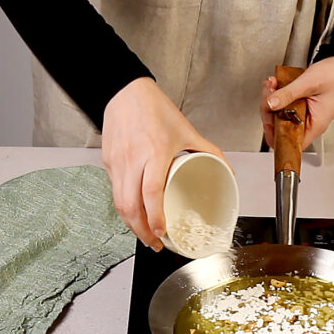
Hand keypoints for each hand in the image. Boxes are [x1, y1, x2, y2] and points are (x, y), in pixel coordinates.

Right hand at [102, 77, 225, 249]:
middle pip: (129, 205)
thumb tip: (226, 169)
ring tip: (145, 235)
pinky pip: (114, 190)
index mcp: (154, 152)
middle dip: (141, 231)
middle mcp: (132, 160)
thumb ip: (209, 150)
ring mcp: (116, 162)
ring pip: (118, 202)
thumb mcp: (186, 129)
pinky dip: (124, 207)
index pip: (150, 192)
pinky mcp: (107, 162)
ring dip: (131, 224)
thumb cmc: (154, 108)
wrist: (124, 90)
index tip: (162, 232)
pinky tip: (135, 214)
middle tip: (155, 243)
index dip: (154, 216)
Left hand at [260, 56, 333, 149]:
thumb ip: (288, 94)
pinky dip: (277, 93)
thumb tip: (270, 104)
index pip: (292, 143)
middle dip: (270, 110)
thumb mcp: (309, 83)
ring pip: (279, 113)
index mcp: (315, 125)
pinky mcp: (300, 103)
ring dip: (271, 99)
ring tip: (273, 84)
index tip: (268, 122)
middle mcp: (308, 121)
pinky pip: (284, 103)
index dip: (276, 137)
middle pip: (281, 127)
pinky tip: (277, 83)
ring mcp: (304, 112)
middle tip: (269, 94)